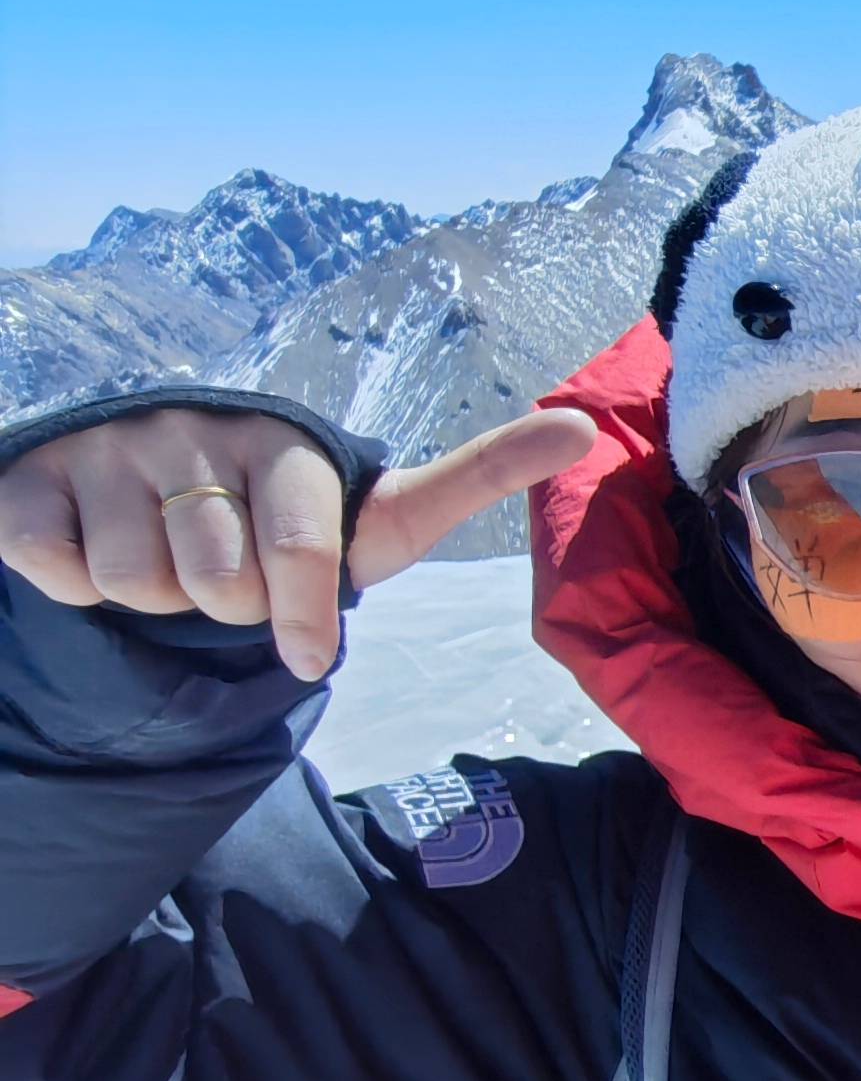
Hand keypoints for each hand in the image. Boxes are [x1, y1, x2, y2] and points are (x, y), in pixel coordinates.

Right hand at [0, 406, 594, 680]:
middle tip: (229, 577)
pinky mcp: (34, 475)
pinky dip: (76, 585)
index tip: (306, 655)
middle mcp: (200, 432)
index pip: (305, 553)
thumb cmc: (286, 521)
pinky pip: (59, 567)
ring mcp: (113, 447)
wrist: (154, 497)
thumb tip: (585, 425)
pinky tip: (98, 548)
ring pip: (138, 583)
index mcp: (290, 448)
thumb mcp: (380, 515)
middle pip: (219, 584)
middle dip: (229, 609)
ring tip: (170, 559)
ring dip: (154, 601)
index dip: (302, 616)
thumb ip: (475, 477)